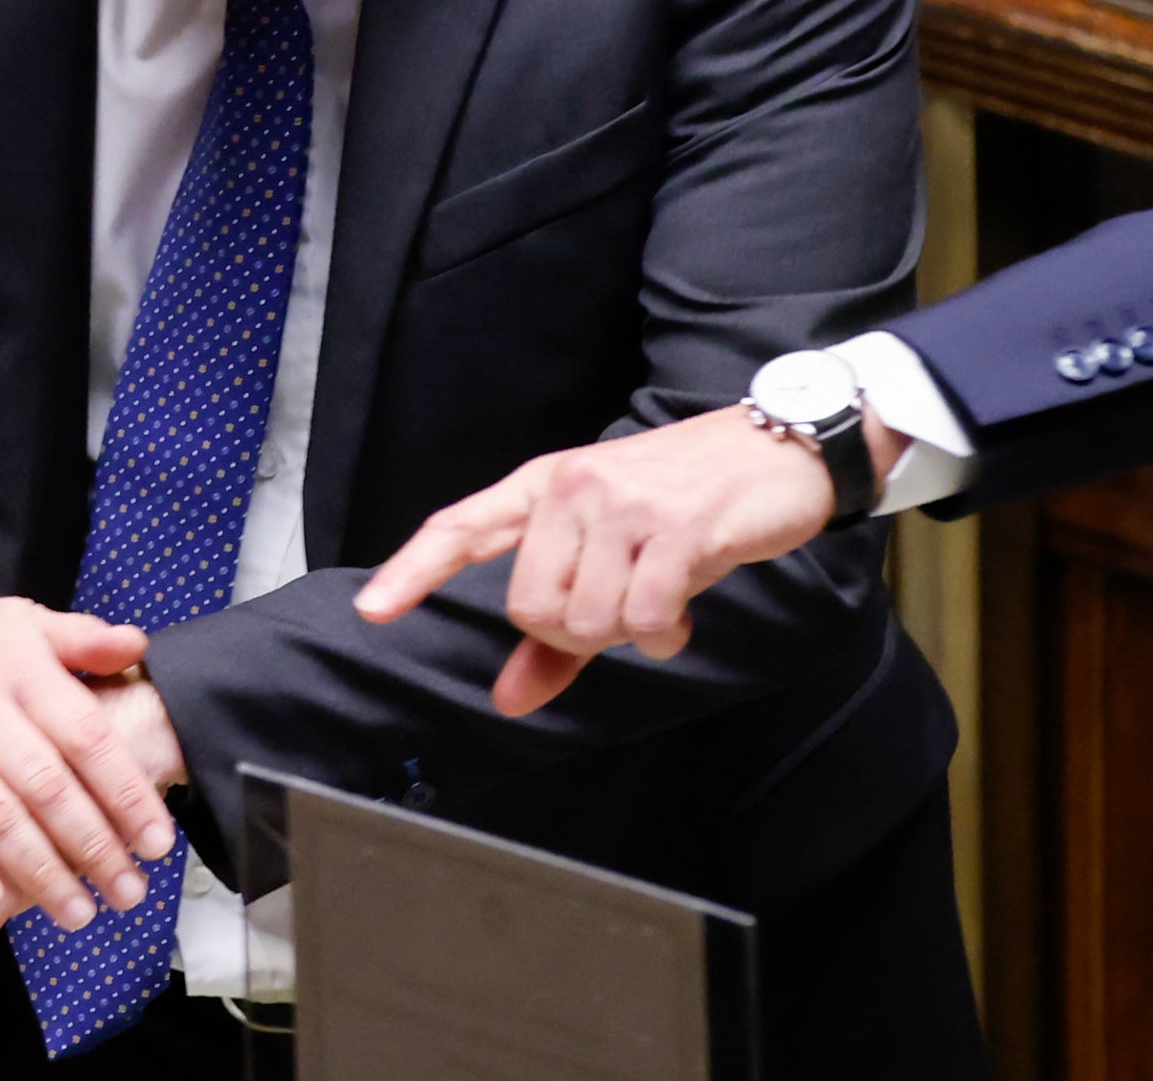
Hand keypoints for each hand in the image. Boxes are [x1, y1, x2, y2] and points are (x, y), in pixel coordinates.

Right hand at [0, 579, 175, 929]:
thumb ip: (82, 638)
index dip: (126, 792)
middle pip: (45, 786)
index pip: (86, 736)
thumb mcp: (21, 621)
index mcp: (21, 667)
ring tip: (79, 913)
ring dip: (39, 872)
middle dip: (93, 845)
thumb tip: (138, 644)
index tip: (158, 842)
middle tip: (129, 892)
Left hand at [356, 404, 885, 714]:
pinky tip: (684, 610)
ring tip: (662, 601)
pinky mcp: (677, 527)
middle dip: (579, 633)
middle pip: (533, 608)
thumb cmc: (690, 504)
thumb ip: (557, 633)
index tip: (373, 611)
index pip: (465, 526)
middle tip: (624, 610)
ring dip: (631, 634)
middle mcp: (576, 485)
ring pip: (589, 620)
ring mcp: (625, 503)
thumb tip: (508, 700)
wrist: (779, 454)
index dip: (415, 570)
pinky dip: (665, 633)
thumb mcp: (617, 554)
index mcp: (548, 486)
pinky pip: (645, 617)